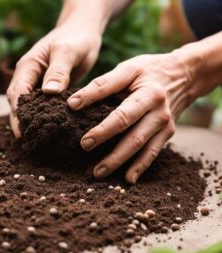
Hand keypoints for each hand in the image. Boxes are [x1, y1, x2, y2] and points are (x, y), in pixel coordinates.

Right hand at [6, 24, 102, 136]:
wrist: (83, 31)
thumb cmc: (75, 37)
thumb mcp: (68, 51)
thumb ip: (59, 70)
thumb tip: (48, 92)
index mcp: (28, 66)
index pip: (17, 93)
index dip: (17, 113)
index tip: (21, 131)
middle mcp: (28, 77)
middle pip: (18, 103)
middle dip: (20, 122)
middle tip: (27, 143)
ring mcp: (37, 84)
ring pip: (29, 107)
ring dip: (30, 122)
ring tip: (36, 143)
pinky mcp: (48, 91)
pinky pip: (42, 106)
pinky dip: (43, 118)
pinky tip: (49, 131)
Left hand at [67, 51, 203, 182]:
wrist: (185, 75)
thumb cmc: (148, 72)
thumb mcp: (128, 69)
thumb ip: (102, 85)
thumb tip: (73, 103)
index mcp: (144, 88)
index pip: (113, 95)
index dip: (92, 100)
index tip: (71, 107)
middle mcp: (156, 106)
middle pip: (127, 124)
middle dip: (104, 136)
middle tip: (84, 146)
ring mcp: (164, 122)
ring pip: (139, 144)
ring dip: (118, 159)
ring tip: (98, 172)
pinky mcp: (167, 133)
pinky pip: (152, 152)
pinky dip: (139, 167)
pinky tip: (127, 179)